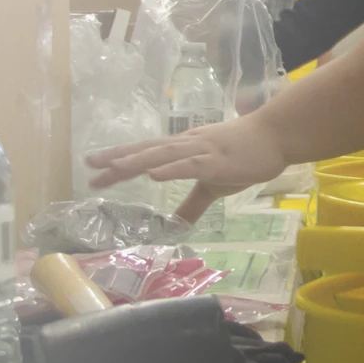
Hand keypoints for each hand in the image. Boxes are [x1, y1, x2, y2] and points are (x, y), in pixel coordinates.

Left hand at [85, 116, 288, 222]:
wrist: (274, 136)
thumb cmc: (244, 155)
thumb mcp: (214, 184)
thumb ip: (193, 204)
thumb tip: (177, 226)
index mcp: (183, 150)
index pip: (145, 153)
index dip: (119, 160)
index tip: (93, 169)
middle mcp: (186, 146)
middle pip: (146, 151)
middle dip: (117, 160)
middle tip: (89, 166)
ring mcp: (200, 151)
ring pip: (163, 155)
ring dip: (137, 161)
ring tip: (113, 168)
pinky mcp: (216, 161)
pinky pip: (190, 166)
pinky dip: (171, 169)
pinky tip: (153, 174)